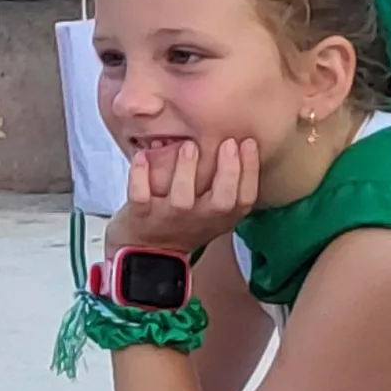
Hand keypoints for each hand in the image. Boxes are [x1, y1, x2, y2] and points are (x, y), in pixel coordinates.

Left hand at [110, 133, 257, 254]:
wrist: (149, 250)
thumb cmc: (187, 221)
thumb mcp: (214, 211)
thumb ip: (226, 185)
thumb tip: (239, 141)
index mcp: (221, 217)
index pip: (244, 198)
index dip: (250, 171)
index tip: (249, 142)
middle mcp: (199, 219)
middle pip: (221, 201)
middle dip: (228, 172)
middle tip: (228, 143)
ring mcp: (169, 218)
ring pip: (181, 198)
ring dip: (186, 171)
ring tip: (189, 146)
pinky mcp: (141, 215)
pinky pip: (140, 196)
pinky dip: (139, 176)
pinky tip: (142, 156)